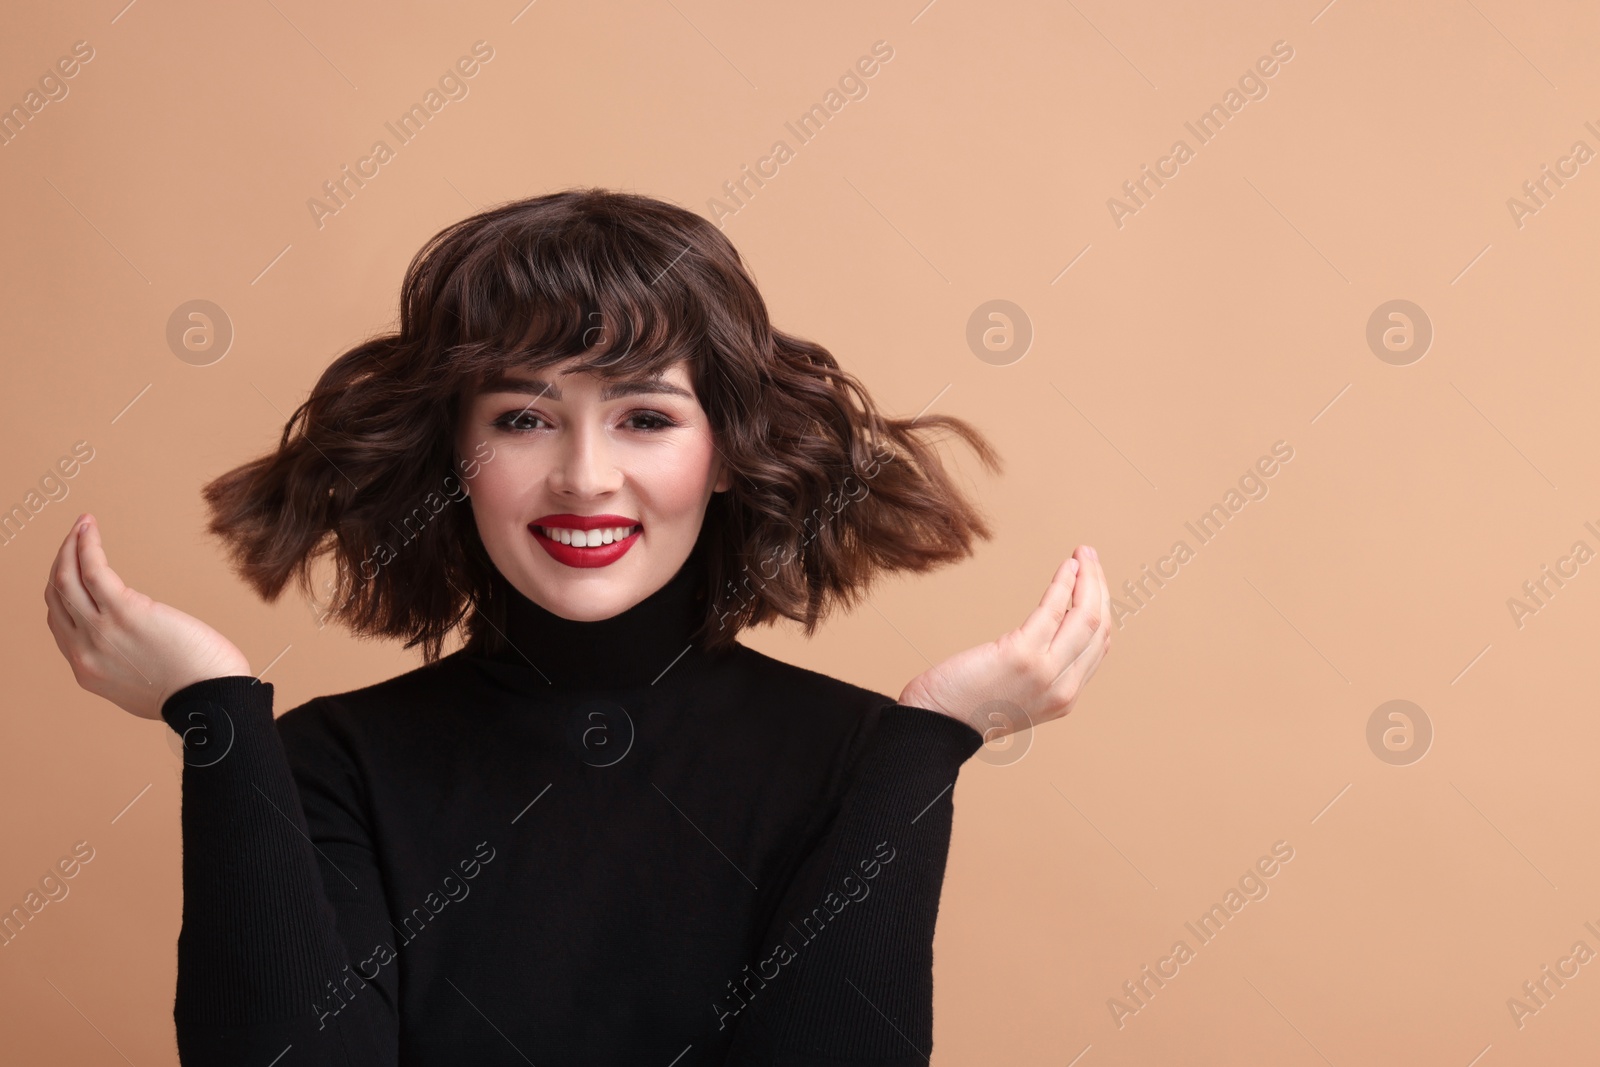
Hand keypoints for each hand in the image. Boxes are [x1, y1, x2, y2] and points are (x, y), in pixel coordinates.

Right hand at [45, 513, 252, 720]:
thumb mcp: (143, 686)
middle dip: (61, 563)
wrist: (213, 700)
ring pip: (67, 579)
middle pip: (57, 598)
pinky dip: (86, 545)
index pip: (60, 623)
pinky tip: (89, 528)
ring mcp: (101, 631)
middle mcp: (85, 651)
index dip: (61, 593)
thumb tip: (135, 644)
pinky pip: (93, 570)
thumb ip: (127, 665)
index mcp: (88, 670)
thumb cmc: (196, 690)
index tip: (70, 570)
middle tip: (73, 540)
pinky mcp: (125, 612)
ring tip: (82, 525)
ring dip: (71, 547)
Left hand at [897, 544, 1111, 741]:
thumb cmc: (964, 703)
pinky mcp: (1022, 656)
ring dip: (1088, 579)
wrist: (935, 724)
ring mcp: (1046, 674)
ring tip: (1083, 554)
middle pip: (1098, 628)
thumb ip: (1038, 668)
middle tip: (1090, 557)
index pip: (1098, 645)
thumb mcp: (1015, 691)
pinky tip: (1066, 567)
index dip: (1100, 608)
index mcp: (1064, 697)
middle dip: (1099, 587)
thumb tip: (1048, 626)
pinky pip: (1053, 611)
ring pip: (1087, 617)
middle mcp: (1063, 688)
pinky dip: (1063, 584)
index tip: (1093, 582)